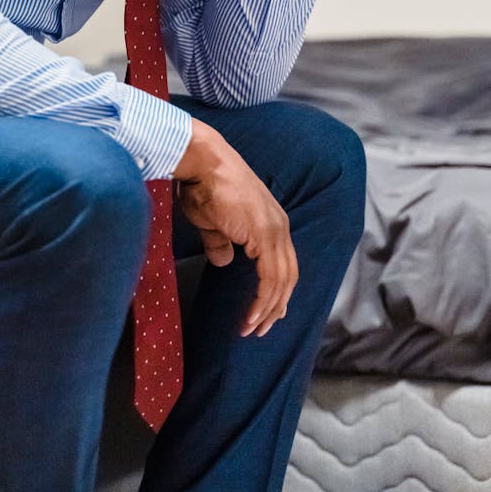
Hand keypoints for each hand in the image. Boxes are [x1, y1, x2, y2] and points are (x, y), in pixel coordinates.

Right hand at [173, 117, 298, 336]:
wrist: (202, 161)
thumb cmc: (203, 184)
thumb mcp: (212, 221)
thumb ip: (220, 242)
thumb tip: (223, 261)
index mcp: (271, 221)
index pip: (283, 264)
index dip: (277, 291)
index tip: (267, 313)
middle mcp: (279, 226)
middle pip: (288, 277)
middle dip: (275, 307)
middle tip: (261, 330)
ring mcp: (274, 229)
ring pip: (281, 281)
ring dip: (267, 310)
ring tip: (252, 329)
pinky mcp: (264, 235)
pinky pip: (270, 278)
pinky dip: (262, 301)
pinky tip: (250, 316)